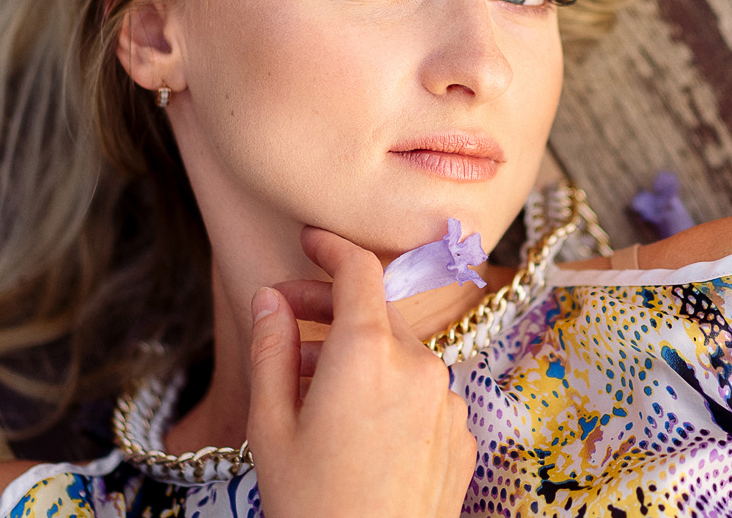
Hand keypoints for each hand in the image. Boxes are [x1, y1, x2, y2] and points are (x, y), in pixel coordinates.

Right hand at [246, 227, 476, 517]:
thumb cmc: (312, 505)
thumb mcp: (270, 426)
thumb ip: (271, 349)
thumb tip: (270, 298)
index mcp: (369, 353)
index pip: (358, 271)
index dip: (332, 247)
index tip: (310, 240)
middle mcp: (419, 365)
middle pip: (376, 312)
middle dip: (330, 307)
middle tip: (285, 318)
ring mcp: (447, 402)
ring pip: (399, 354)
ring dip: (357, 354)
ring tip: (309, 388)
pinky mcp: (462, 437)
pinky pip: (421, 393)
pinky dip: (389, 391)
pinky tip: (354, 428)